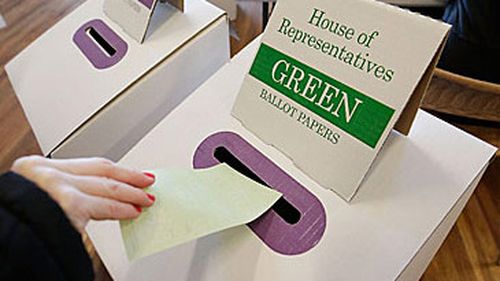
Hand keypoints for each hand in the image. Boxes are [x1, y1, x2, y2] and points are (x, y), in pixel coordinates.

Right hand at [11, 156, 154, 232]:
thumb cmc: (13, 219)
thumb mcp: (30, 196)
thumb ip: (55, 192)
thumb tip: (87, 198)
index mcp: (35, 167)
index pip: (86, 164)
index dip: (113, 169)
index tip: (129, 172)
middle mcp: (47, 173)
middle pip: (100, 170)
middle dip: (128, 175)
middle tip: (147, 180)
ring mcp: (57, 188)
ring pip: (106, 186)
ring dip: (131, 193)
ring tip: (146, 198)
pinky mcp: (68, 206)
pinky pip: (102, 206)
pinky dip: (121, 208)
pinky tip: (132, 211)